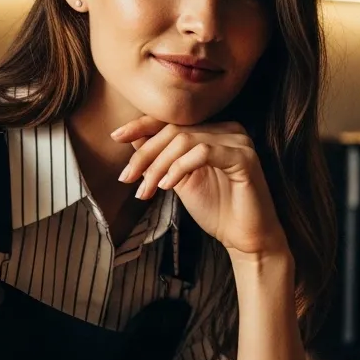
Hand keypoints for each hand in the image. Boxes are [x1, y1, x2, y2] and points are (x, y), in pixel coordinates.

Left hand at [111, 117, 288, 259]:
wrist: (244, 238)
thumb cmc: (216, 210)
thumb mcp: (179, 181)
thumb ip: (161, 159)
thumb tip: (132, 138)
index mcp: (214, 130)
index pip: (172, 121)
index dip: (141, 126)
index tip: (115, 137)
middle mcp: (228, 129)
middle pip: (174, 130)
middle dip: (145, 155)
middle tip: (127, 178)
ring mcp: (238, 141)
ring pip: (185, 140)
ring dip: (159, 166)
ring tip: (146, 189)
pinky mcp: (244, 157)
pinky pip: (203, 152)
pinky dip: (179, 168)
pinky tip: (168, 186)